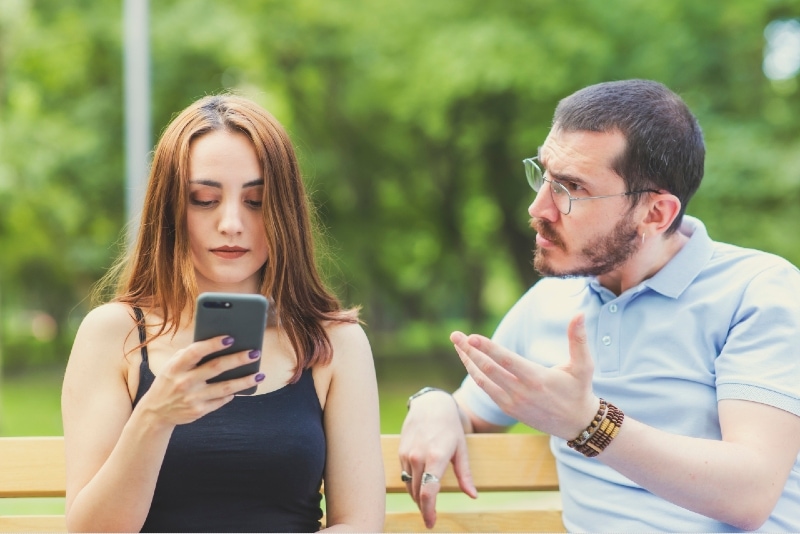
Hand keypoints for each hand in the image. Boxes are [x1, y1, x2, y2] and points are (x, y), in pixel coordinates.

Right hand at [137, 336, 263, 427]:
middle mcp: (184, 382)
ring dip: (245, 381)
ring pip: (225, 387)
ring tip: (260, 374)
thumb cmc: (170, 379)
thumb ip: (191, 353)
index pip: (196, 352)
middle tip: (255, 352)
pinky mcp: (199, 411)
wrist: (155, 411)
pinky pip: (222, 400)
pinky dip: (233, 393)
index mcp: (176, 366)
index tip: (231, 338)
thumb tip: (220, 343)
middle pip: (216, 368)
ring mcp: (192, 398)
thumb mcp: (173, 364)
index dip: (213, 344)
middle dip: (238, 359)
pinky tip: (244, 386)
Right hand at [398, 391, 476, 528]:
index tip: (431, 523)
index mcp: (436, 457)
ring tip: (426, 505)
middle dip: (424, 508)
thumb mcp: (461, 449)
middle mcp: (418, 457)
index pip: (428, 492)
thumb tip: (473, 495)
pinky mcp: (401, 453)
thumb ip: (465, 474)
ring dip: (417, 498)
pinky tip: (419, 487)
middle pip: (417, 493)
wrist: (430, 405)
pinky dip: (412, 485)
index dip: (429, 511)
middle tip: (430, 518)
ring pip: (409, 486)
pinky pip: (404, 476)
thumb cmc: (450, 427)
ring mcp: (407, 455)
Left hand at [450, 313, 597, 439]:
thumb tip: (580, 314)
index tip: (471, 337)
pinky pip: (486, 389)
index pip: (506, 361)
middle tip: (455, 335)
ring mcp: (512, 402)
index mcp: (537, 379)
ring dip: (468, 362)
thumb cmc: (580, 391)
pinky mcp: (508, 409)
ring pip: (483, 380)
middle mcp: (521, 392)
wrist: (577, 424)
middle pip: (488, 369)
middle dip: (469, 351)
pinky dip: (475, 374)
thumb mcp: (583, 366)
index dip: (488, 349)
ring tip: (457, 344)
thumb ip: (578, 339)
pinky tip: (468, 361)